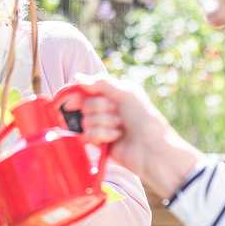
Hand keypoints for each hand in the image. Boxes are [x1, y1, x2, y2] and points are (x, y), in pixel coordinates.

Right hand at [71, 73, 203, 198]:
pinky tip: (116, 138)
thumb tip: (77, 77)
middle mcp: (105, 109)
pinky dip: (102, 135)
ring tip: (120, 128)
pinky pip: (88, 135)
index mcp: (112, 95)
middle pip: (84, 105)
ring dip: (104, 123)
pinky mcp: (99, 143)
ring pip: (86, 121)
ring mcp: (101, 126)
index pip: (86, 90)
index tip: (73, 98)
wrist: (152, 148)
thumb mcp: (126, 93)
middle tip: (118, 113)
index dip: (78, 93)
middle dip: (100, 109)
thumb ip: (101, 83)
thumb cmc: (144, 118)